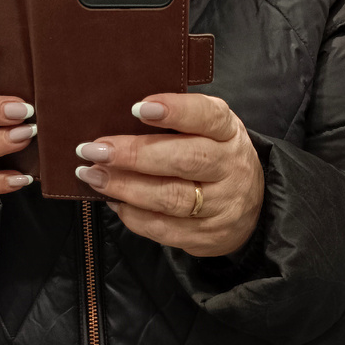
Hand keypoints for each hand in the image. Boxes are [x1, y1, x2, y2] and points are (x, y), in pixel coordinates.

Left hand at [74, 93, 263, 257]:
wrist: (252, 208)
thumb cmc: (215, 157)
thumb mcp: (210, 131)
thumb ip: (179, 121)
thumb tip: (121, 117)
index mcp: (228, 133)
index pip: (207, 117)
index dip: (175, 111)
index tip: (138, 108)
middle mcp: (229, 168)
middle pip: (184, 160)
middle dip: (134, 155)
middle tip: (96, 150)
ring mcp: (220, 206)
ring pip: (170, 198)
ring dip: (124, 187)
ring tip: (92, 174)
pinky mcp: (206, 236)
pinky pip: (162, 228)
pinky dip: (132, 214)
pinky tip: (112, 200)